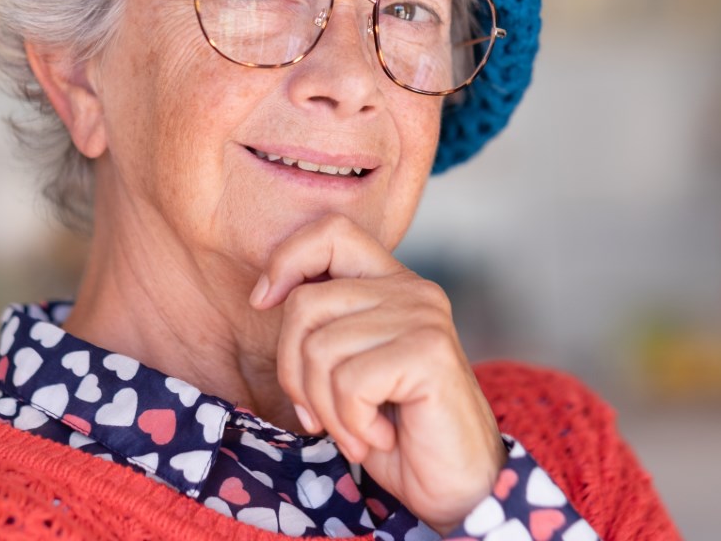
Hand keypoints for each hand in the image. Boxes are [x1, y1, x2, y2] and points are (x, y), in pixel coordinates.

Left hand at [249, 214, 505, 534]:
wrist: (456, 488)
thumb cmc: (396, 432)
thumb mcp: (345, 368)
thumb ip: (320, 326)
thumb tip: (265, 295)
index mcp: (391, 283)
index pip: (331, 231)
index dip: (287, 260)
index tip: (264, 302)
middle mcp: (412, 290)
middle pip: (306, 304)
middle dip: (294, 374)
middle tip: (321, 415)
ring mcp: (423, 317)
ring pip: (321, 349)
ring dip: (326, 409)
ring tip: (358, 430)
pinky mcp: (429, 353)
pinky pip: (350, 382)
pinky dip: (351, 423)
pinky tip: (380, 437)